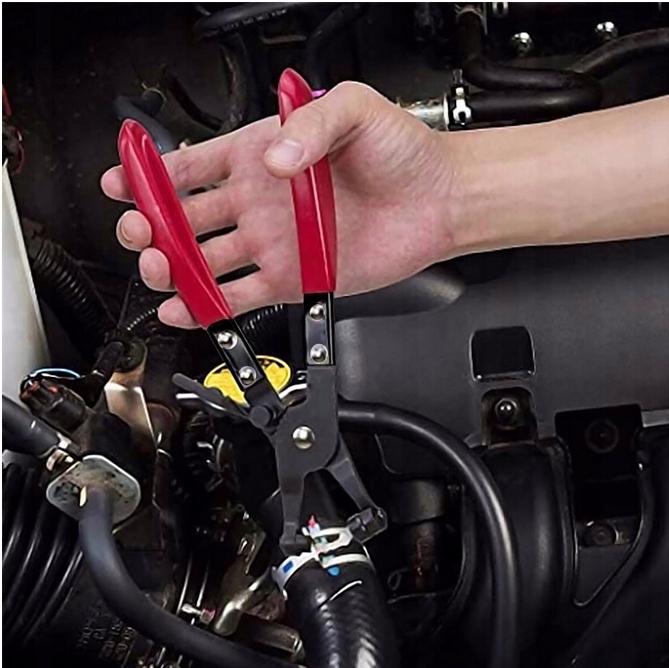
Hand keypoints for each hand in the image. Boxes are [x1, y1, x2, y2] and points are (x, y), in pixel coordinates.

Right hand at [101, 82, 459, 327]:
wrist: (436, 201)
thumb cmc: (400, 150)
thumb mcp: (354, 109)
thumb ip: (309, 124)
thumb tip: (275, 160)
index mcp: (263, 155)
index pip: (192, 165)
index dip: (152, 174)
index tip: (124, 181)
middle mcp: (261, 201)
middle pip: (187, 217)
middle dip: (153, 225)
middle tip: (139, 232)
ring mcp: (274, 242)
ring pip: (206, 260)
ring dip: (174, 267)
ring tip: (157, 269)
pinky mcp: (292, 278)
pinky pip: (240, 295)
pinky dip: (209, 303)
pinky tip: (185, 305)